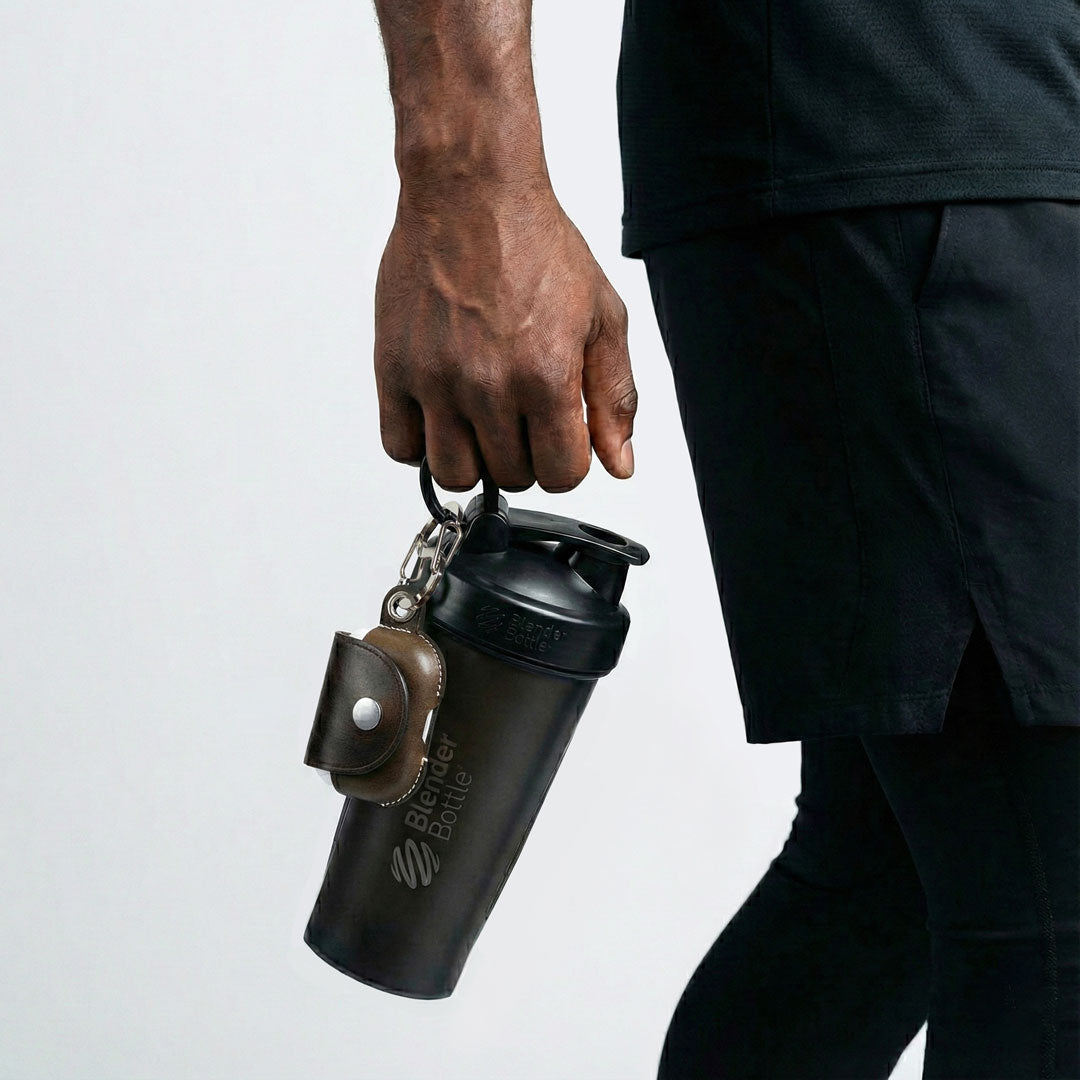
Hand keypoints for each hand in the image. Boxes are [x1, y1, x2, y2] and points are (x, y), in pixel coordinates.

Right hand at [374, 179, 636, 492]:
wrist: (471, 193)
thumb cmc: (536, 245)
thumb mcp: (602, 318)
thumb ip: (615, 398)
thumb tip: (619, 464)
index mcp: (546, 375)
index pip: (561, 476)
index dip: (566, 462)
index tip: (558, 438)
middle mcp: (488, 384)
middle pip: (510, 477)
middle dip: (524, 456)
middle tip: (522, 417)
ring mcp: (436, 380)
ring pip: (454, 474)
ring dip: (474, 460)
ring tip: (481, 422)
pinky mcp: (393, 369)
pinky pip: (400, 447)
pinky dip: (421, 444)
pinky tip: (441, 415)